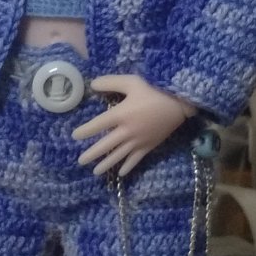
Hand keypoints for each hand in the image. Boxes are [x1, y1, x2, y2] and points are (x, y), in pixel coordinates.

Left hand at [72, 74, 193, 177]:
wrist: (181, 102)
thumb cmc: (155, 89)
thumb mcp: (131, 81)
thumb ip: (110, 82)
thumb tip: (92, 85)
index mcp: (121, 114)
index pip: (97, 125)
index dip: (85, 131)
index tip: (75, 136)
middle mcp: (127, 131)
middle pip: (105, 145)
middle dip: (92, 154)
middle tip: (80, 161)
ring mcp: (138, 141)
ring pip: (119, 156)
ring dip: (106, 164)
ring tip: (95, 172)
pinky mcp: (149, 146)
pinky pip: (136, 159)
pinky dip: (128, 167)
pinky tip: (120, 173)